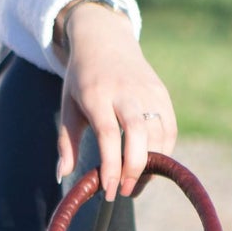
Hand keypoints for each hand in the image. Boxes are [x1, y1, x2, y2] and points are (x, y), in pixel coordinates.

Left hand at [56, 2, 177, 199]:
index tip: (108, 190)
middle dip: (134, 167)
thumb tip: (62, 177)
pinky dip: (164, 151)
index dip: (111, 165)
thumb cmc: (81, 79)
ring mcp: (147, 91)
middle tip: (124, 191)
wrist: (104, 39)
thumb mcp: (68, 105)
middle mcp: (125, 91)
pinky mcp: (162, 93)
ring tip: (135, 183)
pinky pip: (169, 128)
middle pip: (138, 133)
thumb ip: (66, 142)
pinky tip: (150, 165)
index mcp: (96, 94)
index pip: (108, 134)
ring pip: (158, 133)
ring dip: (151, 164)